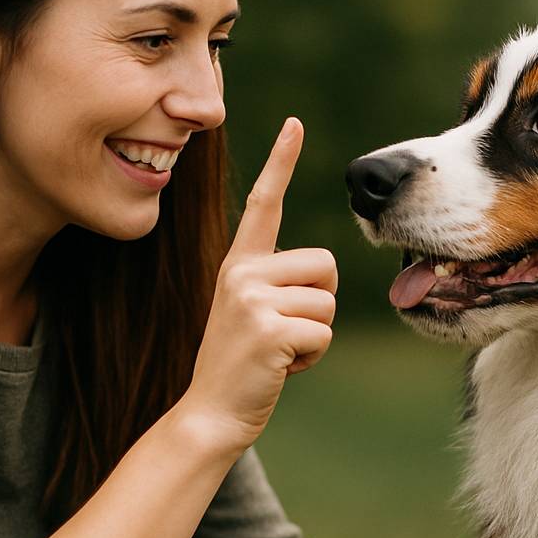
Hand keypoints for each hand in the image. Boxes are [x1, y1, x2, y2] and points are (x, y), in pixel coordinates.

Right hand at [180, 118, 337, 452]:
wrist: (209, 414)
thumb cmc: (243, 365)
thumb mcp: (253, 312)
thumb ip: (279, 284)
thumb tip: (322, 271)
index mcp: (238, 264)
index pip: (263, 203)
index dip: (279, 162)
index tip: (294, 123)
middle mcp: (241, 273)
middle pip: (325, 266)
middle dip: (319, 304)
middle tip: (283, 333)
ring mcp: (251, 300)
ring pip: (327, 303)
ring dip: (315, 336)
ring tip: (278, 351)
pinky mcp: (268, 330)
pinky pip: (323, 334)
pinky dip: (312, 359)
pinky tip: (280, 368)